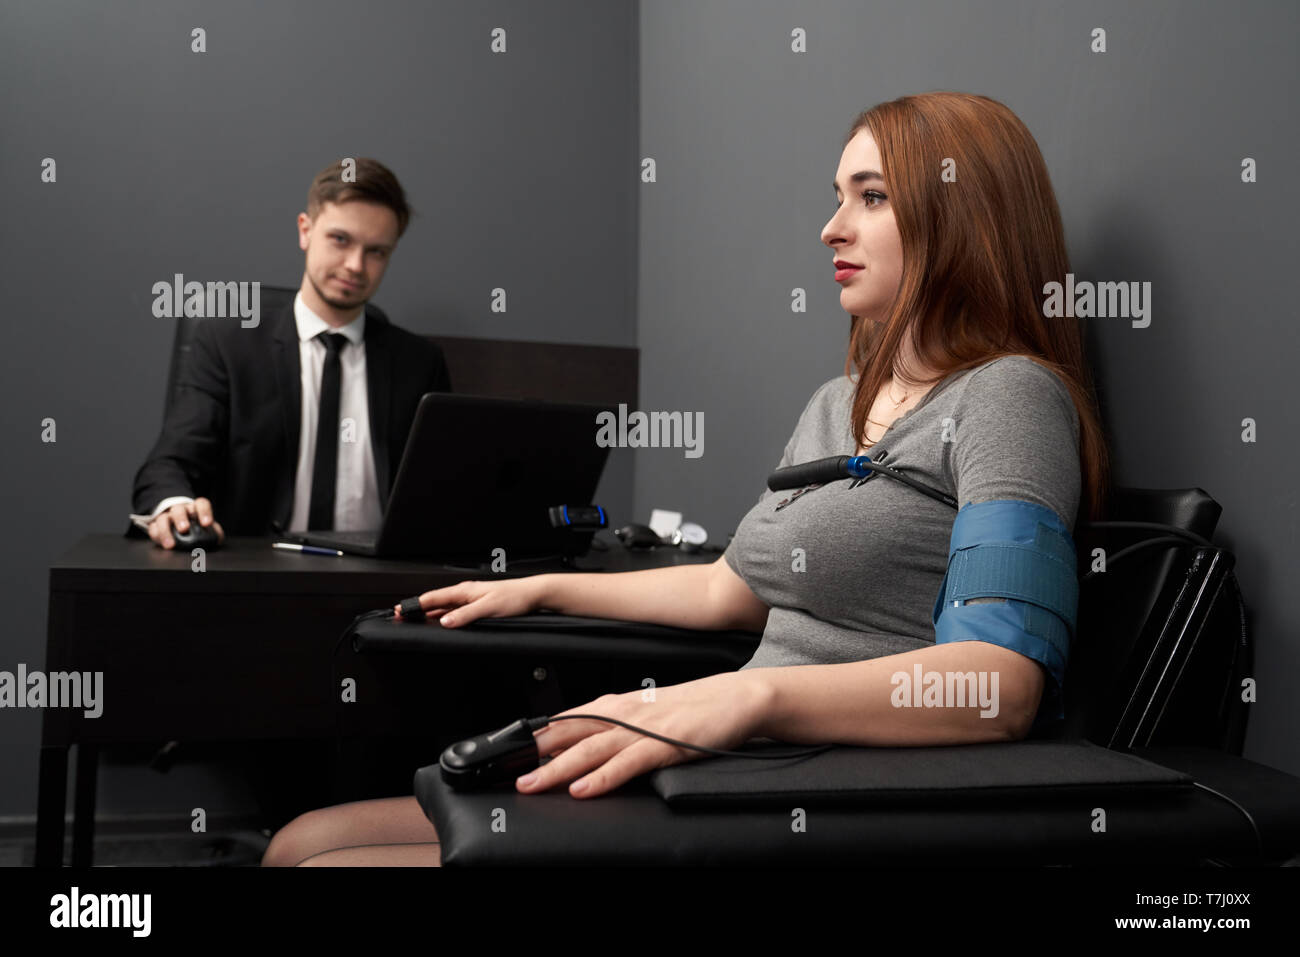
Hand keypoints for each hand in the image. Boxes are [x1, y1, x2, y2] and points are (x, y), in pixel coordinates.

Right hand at [147, 498, 224, 548]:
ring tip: (171, 544)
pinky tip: (160, 541)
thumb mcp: (206, 528)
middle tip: (184, 529)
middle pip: (179, 509)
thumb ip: (214, 532)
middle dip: (181, 518)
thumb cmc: (195, 527)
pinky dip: (156, 534)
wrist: (177, 526)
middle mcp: (180, 510)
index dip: (204, 512)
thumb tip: (217, 538)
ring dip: (166, 530)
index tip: (207, 523)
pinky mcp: (155, 525)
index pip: (201, 504)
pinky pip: (153, 528)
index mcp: (195, 509)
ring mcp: (166, 517)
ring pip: (163, 518)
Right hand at [395, 576, 546, 624]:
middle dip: (418, 610)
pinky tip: (442, 623)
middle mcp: (466, 594)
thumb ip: (466, 615)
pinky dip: (444, 617)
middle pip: (436, 603)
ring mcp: (471, 600)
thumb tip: (446, 622)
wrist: (533, 595)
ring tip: (416, 621)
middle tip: (402, 618)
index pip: (433, 597)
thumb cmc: (514, 597)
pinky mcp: (478, 606)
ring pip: (445, 608)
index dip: (415, 604)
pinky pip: (455, 612)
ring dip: (430, 614)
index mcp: (464, 591)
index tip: (400, 610)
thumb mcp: (488, 608)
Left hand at [517, 671, 773, 798]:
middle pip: (569, 734)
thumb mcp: (644, 715)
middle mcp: (623, 713)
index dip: (534, 737)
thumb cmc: (692, 710)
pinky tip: (584, 789)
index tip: (508, 753)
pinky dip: (602, 777)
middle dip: (535, 754)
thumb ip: (613, 728)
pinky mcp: (665, 745)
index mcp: (616, 705)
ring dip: (557, 768)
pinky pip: (627, 763)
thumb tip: (580, 748)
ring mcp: (643, 728)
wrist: (735, 698)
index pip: (565, 720)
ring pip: (590, 749)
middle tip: (508, 772)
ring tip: (533, 784)